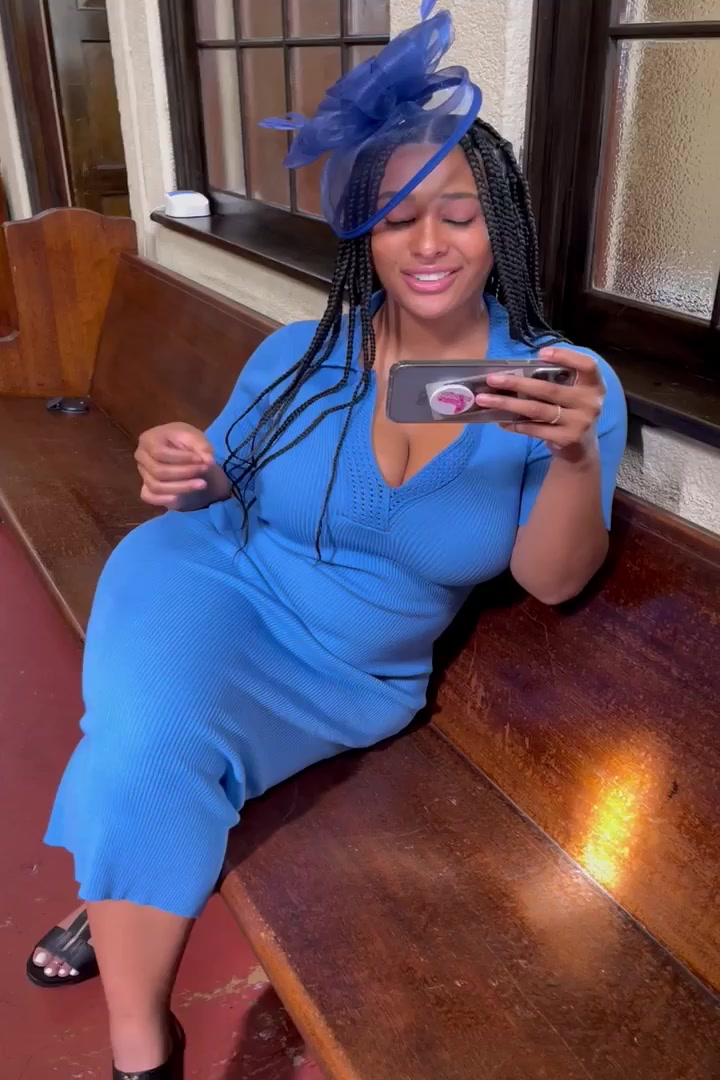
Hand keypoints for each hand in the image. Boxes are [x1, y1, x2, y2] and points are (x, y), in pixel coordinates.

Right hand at [135, 422, 215, 507]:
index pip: (159, 453)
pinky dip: (163, 499)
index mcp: (148, 439)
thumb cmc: (184, 441)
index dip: (181, 458)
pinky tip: (179, 499)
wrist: (182, 451)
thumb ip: (202, 447)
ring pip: (156, 486)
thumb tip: (209, 461)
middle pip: (158, 471)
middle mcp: (141, 457)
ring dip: (181, 487)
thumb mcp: (196, 437)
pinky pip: (149, 497)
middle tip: (204, 470)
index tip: (201, 460)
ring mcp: (143, 473)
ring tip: (202, 484)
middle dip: (184, 473)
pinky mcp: (146, 488)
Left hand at [474, 347, 604, 455]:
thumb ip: (555, 382)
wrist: (580, 450)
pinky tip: (500, 419)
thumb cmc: (570, 414)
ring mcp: (579, 423)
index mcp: (593, 386)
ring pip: (537, 410)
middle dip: (516, 383)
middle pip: (548, 389)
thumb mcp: (572, 395)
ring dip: (508, 404)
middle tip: (492, 379)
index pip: (586, 366)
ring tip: (486, 400)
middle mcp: (590, 403)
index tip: (541, 353)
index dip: (566, 356)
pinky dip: (515, 424)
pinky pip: (534, 429)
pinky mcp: (566, 439)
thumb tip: (513, 373)